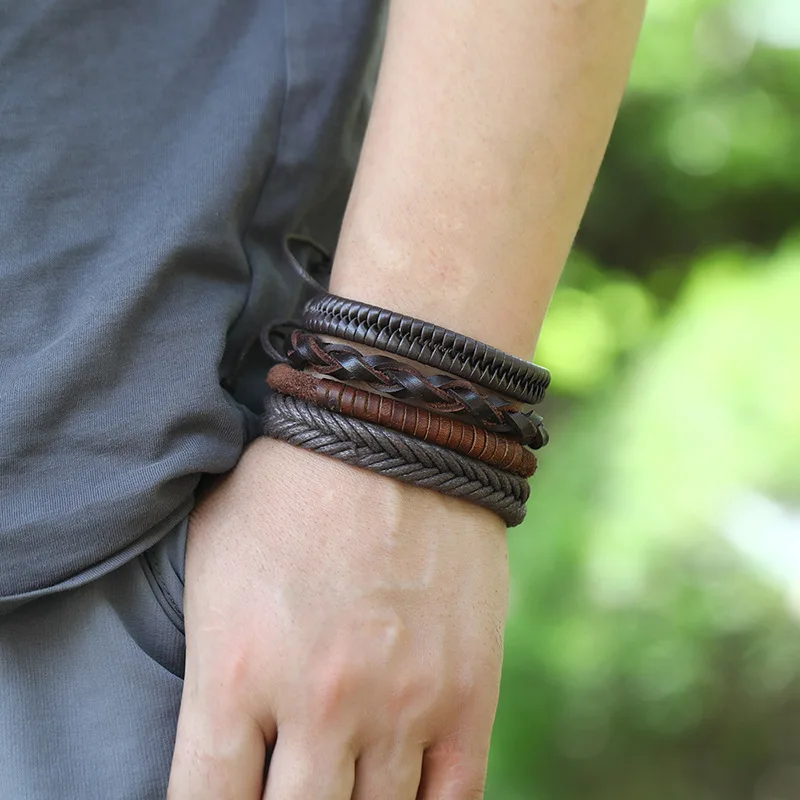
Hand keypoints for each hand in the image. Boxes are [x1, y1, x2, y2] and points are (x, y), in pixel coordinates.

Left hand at [167, 436, 508, 798]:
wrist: (394, 428)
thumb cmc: (290, 488)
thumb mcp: (213, 564)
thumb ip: (208, 667)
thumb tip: (223, 743)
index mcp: (235, 672)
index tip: (228, 799)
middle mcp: (317, 703)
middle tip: (293, 776)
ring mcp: (400, 703)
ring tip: (343, 773)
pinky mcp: (467, 691)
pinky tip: (401, 790)